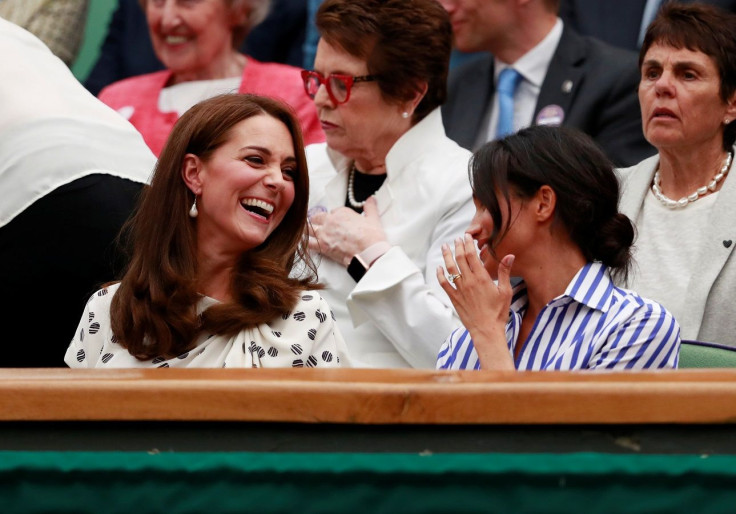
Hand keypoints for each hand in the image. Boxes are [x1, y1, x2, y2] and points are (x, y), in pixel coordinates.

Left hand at [308, 196, 386, 266]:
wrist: (369, 253)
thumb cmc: (372, 237)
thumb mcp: (373, 219)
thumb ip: (370, 207)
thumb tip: (371, 199)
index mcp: (342, 213)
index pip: (333, 211)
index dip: (333, 216)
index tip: (335, 221)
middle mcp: (331, 221)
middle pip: (317, 217)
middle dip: (317, 220)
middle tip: (318, 224)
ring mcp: (325, 234)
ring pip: (309, 228)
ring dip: (308, 230)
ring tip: (307, 232)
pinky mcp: (322, 246)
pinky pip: (308, 243)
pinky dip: (306, 243)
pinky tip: (304, 244)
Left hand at [437, 233, 514, 368]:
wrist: (486, 330)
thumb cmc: (498, 312)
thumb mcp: (506, 291)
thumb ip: (505, 272)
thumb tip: (510, 256)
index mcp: (481, 278)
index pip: (471, 255)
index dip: (468, 244)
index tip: (466, 236)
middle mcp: (468, 281)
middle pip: (460, 259)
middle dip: (457, 246)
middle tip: (456, 238)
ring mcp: (460, 290)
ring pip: (450, 269)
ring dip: (446, 256)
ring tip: (444, 247)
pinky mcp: (454, 298)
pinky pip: (444, 284)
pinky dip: (440, 275)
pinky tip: (438, 268)